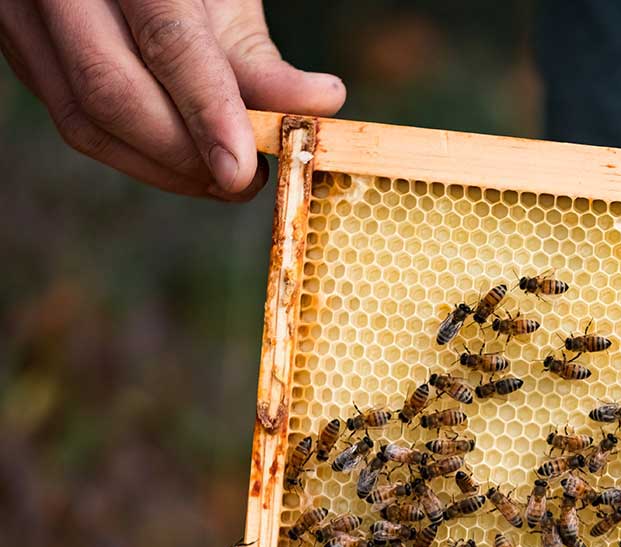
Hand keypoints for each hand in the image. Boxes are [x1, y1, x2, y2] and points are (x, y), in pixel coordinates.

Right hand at [0, 0, 345, 199]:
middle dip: (183, 155)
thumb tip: (319, 104)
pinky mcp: (24, 53)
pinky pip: (73, 120)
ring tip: (222, 181)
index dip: (208, 112)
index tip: (243, 169)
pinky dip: (133, 155)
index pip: (167, 41)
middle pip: (111, 91)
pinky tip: (183, 164)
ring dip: (160, 167)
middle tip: (244, 183)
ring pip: (84, 119)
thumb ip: (259, 56)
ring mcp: (26, 19)